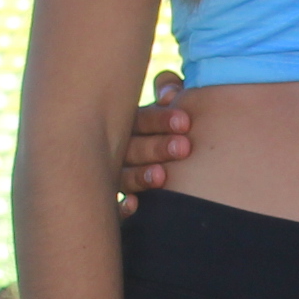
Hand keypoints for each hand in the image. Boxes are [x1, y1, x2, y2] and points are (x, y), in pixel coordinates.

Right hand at [116, 71, 191, 210]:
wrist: (158, 180)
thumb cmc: (170, 134)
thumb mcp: (173, 111)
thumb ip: (171, 93)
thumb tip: (170, 89)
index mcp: (132, 127)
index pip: (142, 120)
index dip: (161, 119)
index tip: (185, 121)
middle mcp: (119, 151)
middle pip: (133, 148)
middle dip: (157, 147)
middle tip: (184, 147)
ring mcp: (114, 178)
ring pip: (123, 176)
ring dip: (140, 176)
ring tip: (162, 176)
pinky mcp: (116, 206)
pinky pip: (115, 208)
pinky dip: (122, 208)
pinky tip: (133, 206)